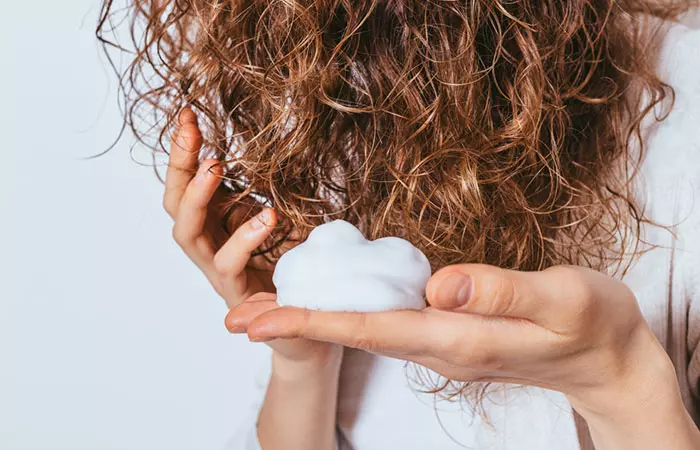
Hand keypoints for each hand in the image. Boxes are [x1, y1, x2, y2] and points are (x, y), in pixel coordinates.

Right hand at [164, 108, 276, 307]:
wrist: (309, 322)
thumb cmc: (295, 266)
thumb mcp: (286, 218)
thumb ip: (274, 190)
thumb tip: (281, 146)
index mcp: (217, 221)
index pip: (188, 182)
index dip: (185, 150)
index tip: (189, 114)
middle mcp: (210, 244)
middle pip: (175, 203)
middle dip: (179, 165)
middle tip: (190, 132)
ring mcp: (218, 270)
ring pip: (187, 234)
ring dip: (196, 198)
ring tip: (214, 167)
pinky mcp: (237, 294)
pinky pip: (229, 265)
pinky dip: (244, 239)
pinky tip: (267, 215)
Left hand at [234, 264, 690, 426]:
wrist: (608, 358)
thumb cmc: (591, 326)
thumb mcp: (561, 300)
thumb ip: (501, 292)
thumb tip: (439, 284)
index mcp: (457, 337)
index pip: (369, 329)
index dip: (311, 322)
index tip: (260, 319)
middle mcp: (439, 346)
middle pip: (354, 335)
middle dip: (295, 325)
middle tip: (238, 318)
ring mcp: (444, 344)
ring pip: (367, 330)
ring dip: (317, 320)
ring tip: (269, 308)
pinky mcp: (452, 334)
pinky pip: (389, 323)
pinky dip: (351, 314)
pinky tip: (334, 302)